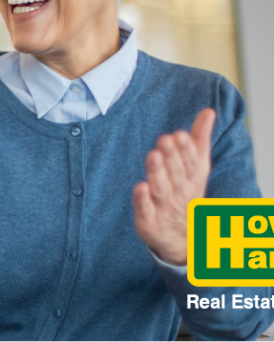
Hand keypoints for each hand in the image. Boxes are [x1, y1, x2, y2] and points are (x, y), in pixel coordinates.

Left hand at [132, 108, 214, 264]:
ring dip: (157, 172)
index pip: (191, 163)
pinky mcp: (148, 220)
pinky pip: (145, 209)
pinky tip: (139, 186)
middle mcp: (180, 192)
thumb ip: (200, 139)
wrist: (180, 237)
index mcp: (192, 179)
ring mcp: (164, 207)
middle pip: (176, 174)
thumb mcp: (197, 168)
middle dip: (172, 157)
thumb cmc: (186, 193)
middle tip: (165, 139)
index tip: (179, 134)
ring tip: (152, 155)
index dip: (186, 150)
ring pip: (161, 188)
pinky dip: (142, 199)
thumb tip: (208, 111)